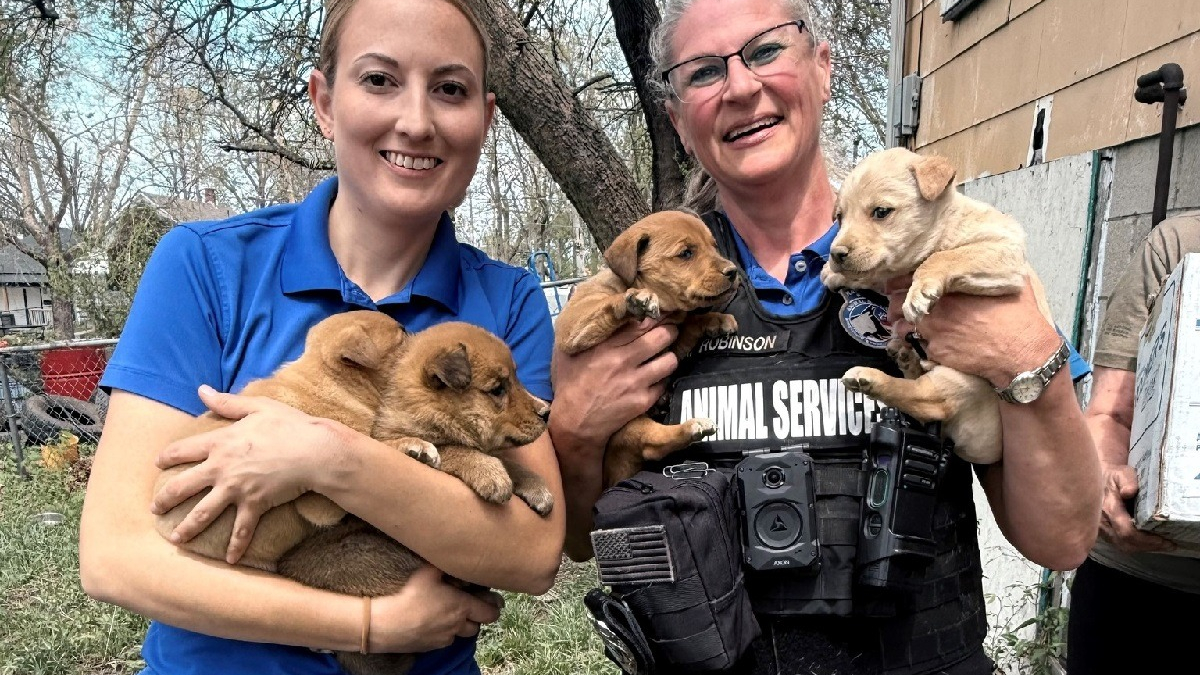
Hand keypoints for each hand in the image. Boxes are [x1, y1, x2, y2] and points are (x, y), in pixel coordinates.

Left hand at [151, 385, 351, 561]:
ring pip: (203, 512)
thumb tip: (202, 390)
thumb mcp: (258, 407)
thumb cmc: (289, 425)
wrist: (314, 450)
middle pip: (183, 486)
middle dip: (165, 499)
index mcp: (220, 442)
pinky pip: (241, 529)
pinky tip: (230, 559)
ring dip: (188, 528)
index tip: (158, 464)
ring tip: (176, 539)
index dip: (168, 457)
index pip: (183, 450)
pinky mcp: (255, 504)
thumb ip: (227, 402)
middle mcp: (221, 467)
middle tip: (155, 508)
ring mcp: (236, 488)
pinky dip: (236, 546)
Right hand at [370, 566, 503, 652]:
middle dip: (476, 617)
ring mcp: (444, 639)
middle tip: (467, 606)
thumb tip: (455, 558)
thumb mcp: (428, 572)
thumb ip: (445, 566)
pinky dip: (444, 633)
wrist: (385, 623)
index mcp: (462, 606)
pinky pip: (444, 640)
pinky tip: (432, 623)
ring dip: (460, 626)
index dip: (493, 607)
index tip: (489, 600)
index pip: (490, 613)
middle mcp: (457, 625)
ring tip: (449, 614)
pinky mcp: (431, 647)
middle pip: (477, 626)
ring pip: (461, 635)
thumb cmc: (409, 595)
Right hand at [550, 319, 678, 455]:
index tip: (657, 314)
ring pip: (670, 360)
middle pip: (662, 337)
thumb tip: (580, 297)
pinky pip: (664, 383)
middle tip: (669, 331)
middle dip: (669, 331)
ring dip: (670, 356)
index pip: (640, 322)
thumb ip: (577, 328)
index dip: (653, 316)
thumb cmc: (569, 385)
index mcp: (605, 346)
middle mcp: (623, 361)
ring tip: (665, 355)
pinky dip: (662, 379)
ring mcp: (636, 382)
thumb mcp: (565, 352)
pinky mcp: (643, 400)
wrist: (574, 424)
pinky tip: (656, 378)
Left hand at [884, 275, 1059, 387]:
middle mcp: (937, 307)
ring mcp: (934, 331)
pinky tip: (929, 342)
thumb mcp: (1009, 280)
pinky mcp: (936, 352)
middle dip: (897, 304)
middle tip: (899, 307)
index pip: (909, 278)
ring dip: (903, 325)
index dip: (901, 282)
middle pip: (898, 302)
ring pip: (903, 326)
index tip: (897, 284)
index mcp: (950, 285)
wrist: (1023, 353)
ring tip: (909, 325)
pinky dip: (920, 344)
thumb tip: (991, 258)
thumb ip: (990, 270)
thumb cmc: (1020, 318)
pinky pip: (918, 346)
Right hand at [1099, 462, 1173, 552]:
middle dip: (1149, 546)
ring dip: (1144, 548)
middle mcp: (1103, 523)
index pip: (1127, 532)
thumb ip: (1127, 481)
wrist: (1097, 480)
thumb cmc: (1114, 477)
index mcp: (1109, 509)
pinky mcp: (1105, 533)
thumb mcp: (1121, 474)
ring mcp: (1102, 530)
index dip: (1146, 539)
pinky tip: (1150, 543)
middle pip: (1127, 544)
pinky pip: (1121, 545)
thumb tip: (1129, 492)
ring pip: (1124, 547)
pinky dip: (1137, 546)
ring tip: (1162, 545)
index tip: (1164, 540)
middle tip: (1169, 545)